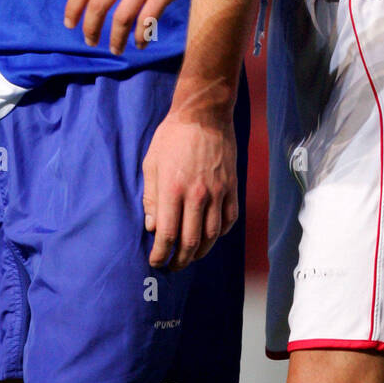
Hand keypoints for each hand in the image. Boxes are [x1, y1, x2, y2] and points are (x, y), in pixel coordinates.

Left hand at [64, 0, 241, 53]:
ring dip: (115, 39)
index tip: (70, 24)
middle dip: (90, 28)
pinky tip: (140, 43)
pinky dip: (140, 37)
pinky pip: (147, 21)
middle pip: (97, 5)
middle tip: (90, 41)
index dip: (72, 8)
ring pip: (121, 18)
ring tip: (115, 48)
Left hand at [143, 105, 237, 269]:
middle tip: (172, 267)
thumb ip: (151, 197)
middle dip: (179, 261)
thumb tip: (152, 227)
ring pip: (212, 236)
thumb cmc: (173, 136)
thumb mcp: (151, 162)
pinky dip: (220, 234)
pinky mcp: (232, 188)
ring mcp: (218, 192)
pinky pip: (229, 220)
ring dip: (200, 253)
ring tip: (190, 258)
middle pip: (190, 242)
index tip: (156, 262)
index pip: (167, 235)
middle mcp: (197, 195)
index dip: (160, 254)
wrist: (204, 115)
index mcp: (173, 189)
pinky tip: (210, 236)